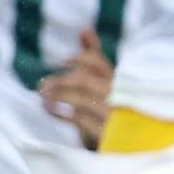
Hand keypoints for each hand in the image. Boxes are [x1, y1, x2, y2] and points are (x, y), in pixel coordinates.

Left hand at [39, 28, 113, 148]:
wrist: (128, 143)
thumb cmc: (112, 105)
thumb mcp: (105, 81)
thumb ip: (94, 56)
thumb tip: (85, 29)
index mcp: (120, 81)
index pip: (98, 62)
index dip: (78, 58)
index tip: (62, 60)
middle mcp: (119, 97)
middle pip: (83, 80)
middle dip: (60, 80)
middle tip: (45, 83)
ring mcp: (113, 117)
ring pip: (78, 100)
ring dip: (56, 96)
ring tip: (44, 95)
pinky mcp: (106, 134)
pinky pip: (77, 119)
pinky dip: (59, 112)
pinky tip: (50, 109)